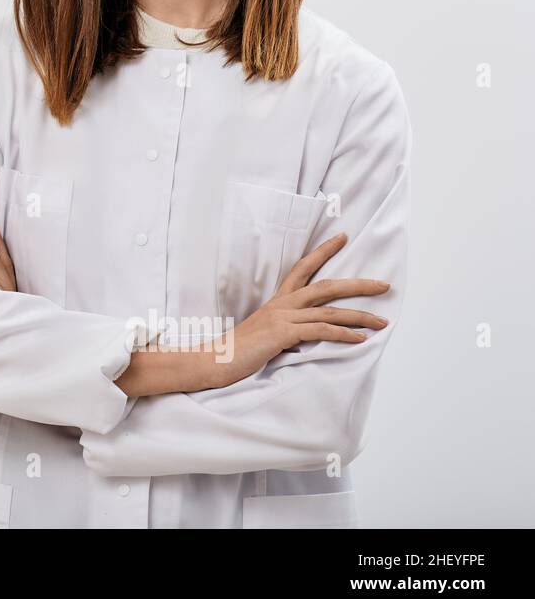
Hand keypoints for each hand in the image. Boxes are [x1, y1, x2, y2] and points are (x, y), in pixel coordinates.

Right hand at [210, 232, 390, 387]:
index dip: (323, 252)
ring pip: (329, 309)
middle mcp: (281, 304)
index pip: (302, 268)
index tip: (342, 238)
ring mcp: (282, 317)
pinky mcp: (283, 333)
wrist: (214, 360)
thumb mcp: (264, 334)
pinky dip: (344, 333)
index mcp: (276, 302)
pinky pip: (321, 329)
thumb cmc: (237, 351)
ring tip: (382, 321)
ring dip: (360, 315)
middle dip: (358, 284)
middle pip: (325, 285)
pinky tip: (360, 339)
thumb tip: (304, 334)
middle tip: (384, 284)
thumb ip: (284, 328)